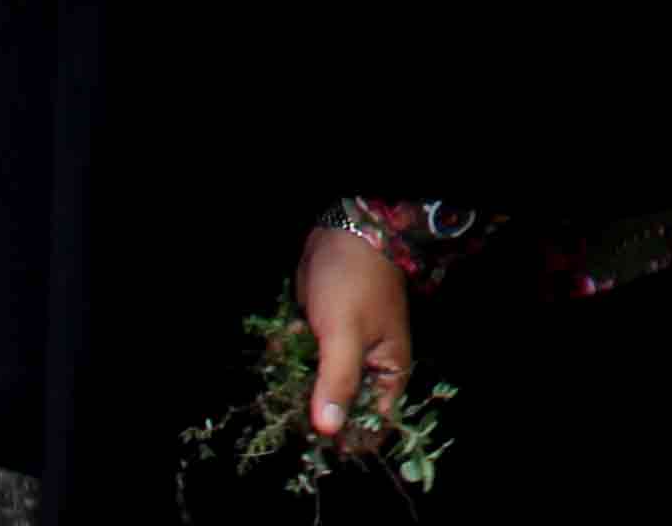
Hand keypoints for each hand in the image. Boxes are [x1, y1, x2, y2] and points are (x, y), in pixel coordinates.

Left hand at [298, 223, 414, 440]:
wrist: (341, 235)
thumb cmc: (354, 285)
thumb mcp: (345, 336)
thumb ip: (338, 382)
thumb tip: (329, 430)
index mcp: (388, 371)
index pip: (373, 420)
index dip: (348, 434)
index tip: (318, 436)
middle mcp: (368, 368)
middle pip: (340, 406)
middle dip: (313, 402)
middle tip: (293, 393)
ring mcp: (344, 353)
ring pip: (317, 385)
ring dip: (297, 378)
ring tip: (289, 354)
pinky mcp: (323, 338)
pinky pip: (304, 362)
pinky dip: (290, 356)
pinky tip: (284, 340)